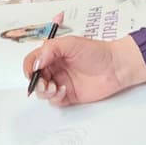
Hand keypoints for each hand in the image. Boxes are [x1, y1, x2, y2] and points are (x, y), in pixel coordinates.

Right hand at [22, 35, 145, 106]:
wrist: (115, 67)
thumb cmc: (96, 51)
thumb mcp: (71, 43)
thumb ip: (51, 49)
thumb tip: (36, 62)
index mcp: (53, 54)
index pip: (34, 60)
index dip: (29, 67)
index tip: (32, 73)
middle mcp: (55, 68)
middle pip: (35, 78)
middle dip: (36, 82)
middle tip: (43, 83)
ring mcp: (61, 82)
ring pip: (43, 91)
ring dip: (44, 91)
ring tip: (54, 87)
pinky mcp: (69, 95)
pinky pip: (54, 101)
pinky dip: (55, 98)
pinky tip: (63, 91)